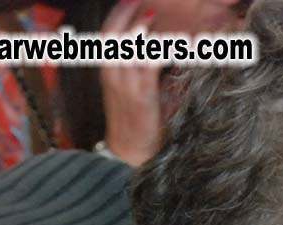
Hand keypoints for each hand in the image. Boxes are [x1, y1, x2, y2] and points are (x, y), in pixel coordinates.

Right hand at [100, 0, 163, 165]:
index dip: (118, 15)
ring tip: (154, 14)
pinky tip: (175, 44)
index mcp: (107, 70)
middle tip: (140, 0)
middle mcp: (111, 74)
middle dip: (124, 13)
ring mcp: (124, 84)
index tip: (131, 1)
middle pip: (113, 34)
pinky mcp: (141, 94)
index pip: (107, 34)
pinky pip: (150, 65)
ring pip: (129, 47)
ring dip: (142, 29)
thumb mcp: (134, 90)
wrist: (130, 151)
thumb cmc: (136, 120)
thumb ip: (144, 70)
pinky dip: (161, 52)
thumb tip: (164, 51)